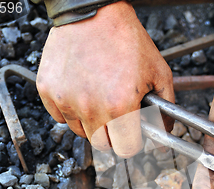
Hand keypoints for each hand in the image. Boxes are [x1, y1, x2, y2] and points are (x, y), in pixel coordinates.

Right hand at [37, 1, 173, 157]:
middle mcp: (91, 107)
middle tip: (118, 115)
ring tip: (100, 97)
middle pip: (102, 145)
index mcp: (120, 106)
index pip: (126, 149)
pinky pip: (61, 117)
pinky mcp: (48, 91)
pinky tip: (82, 90)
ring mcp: (66, 100)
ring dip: (92, 123)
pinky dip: (72, 110)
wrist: (94, 12)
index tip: (134, 133)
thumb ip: (165, 110)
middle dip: (114, 135)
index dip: (133, 142)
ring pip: (81, 132)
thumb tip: (165, 134)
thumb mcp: (159, 73)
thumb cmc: (127, 39)